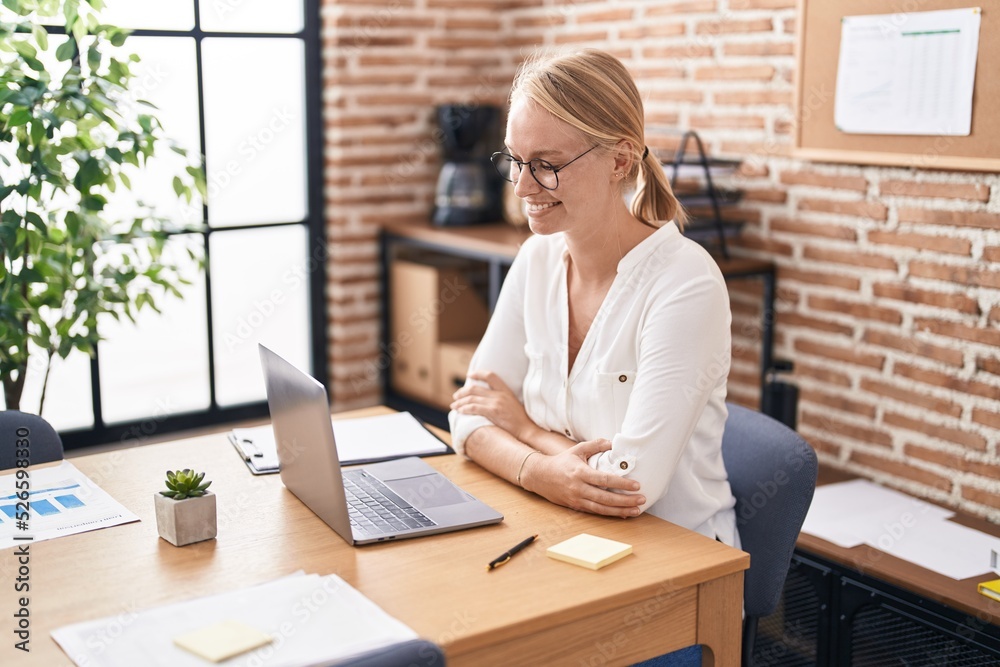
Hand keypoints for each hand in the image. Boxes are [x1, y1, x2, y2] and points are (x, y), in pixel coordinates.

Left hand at [450, 370, 540, 443]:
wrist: (527, 430)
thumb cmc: (519, 420)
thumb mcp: (512, 404)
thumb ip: (500, 398)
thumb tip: (485, 399)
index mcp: (505, 390)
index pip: (490, 376)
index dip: (478, 374)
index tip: (469, 375)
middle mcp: (500, 394)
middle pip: (475, 388)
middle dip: (462, 392)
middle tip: (455, 396)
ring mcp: (496, 403)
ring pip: (471, 398)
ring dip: (460, 402)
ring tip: (454, 406)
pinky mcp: (493, 412)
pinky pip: (474, 407)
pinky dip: (464, 409)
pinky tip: (460, 411)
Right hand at [522, 439, 644, 517]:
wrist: (540, 476)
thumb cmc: (561, 462)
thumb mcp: (577, 449)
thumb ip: (595, 445)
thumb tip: (613, 443)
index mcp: (580, 473)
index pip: (604, 480)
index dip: (621, 484)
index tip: (636, 485)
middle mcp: (579, 488)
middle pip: (606, 498)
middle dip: (625, 500)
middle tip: (641, 499)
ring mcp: (577, 499)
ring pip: (602, 509)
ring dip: (620, 511)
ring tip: (636, 510)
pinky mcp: (576, 506)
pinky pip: (596, 512)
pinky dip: (610, 514)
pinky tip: (623, 513)